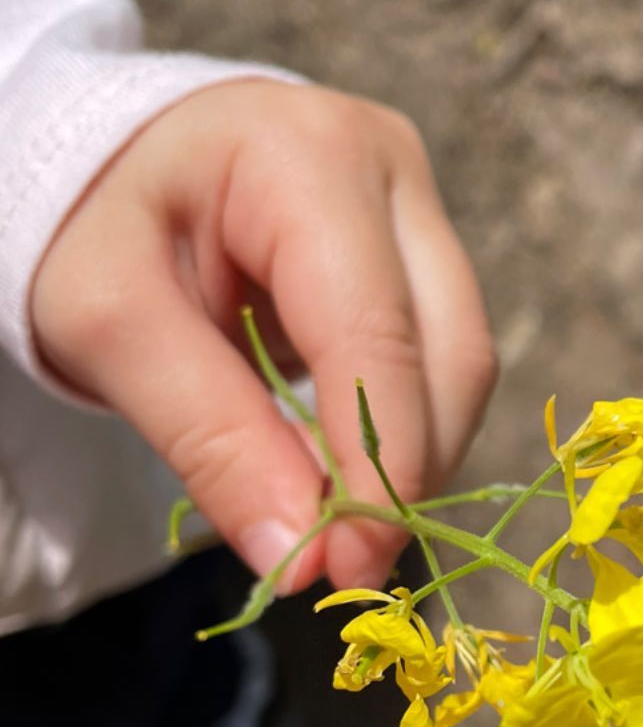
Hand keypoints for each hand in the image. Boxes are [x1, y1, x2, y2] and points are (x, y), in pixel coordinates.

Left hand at [30, 81, 496, 589]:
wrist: (109, 166)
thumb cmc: (95, 227)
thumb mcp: (110, 325)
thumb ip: (205, 433)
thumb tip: (297, 555)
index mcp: (307, 156)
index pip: (377, 332)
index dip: (377, 462)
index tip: (349, 567)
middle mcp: (390, 166)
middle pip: (449, 351)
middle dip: (405, 473)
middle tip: (342, 569)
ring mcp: (418, 201)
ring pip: (462, 362)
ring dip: (410, 461)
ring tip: (332, 526)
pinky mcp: (422, 245)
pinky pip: (440, 358)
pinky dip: (400, 432)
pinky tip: (340, 471)